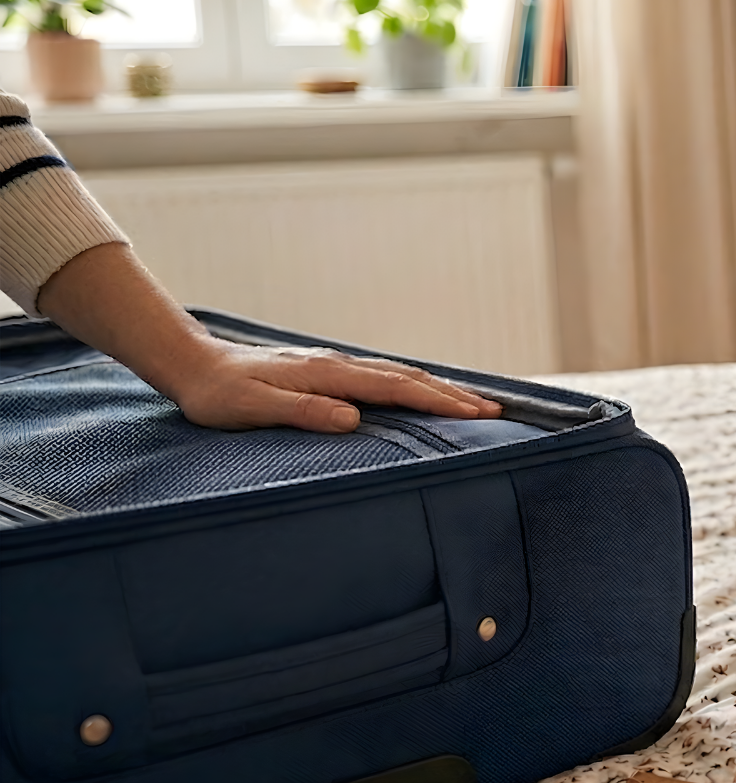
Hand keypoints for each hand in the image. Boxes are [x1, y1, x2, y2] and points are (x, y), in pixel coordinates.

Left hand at [35, 242, 502, 433]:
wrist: (192, 364)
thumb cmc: (218, 395)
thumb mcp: (252, 408)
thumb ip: (303, 411)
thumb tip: (352, 418)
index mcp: (329, 374)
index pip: (397, 389)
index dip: (439, 402)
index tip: (477, 414)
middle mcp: (339, 365)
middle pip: (410, 378)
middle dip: (455, 394)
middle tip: (497, 411)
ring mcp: (336, 367)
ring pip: (401, 376)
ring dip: (440, 389)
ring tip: (475, 403)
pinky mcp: (330, 373)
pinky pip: (385, 379)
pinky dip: (416, 386)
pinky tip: (425, 394)